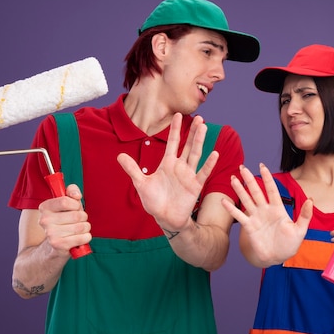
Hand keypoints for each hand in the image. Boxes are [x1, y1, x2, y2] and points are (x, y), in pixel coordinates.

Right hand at [37, 184, 91, 255]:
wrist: (55, 245)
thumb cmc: (65, 221)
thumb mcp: (68, 203)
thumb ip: (72, 191)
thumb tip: (76, 195)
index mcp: (45, 207)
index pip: (65, 201)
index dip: (76, 204)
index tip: (75, 208)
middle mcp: (44, 220)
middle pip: (76, 215)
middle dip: (83, 217)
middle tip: (78, 221)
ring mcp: (50, 233)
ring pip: (81, 227)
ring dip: (85, 228)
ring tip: (79, 230)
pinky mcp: (58, 245)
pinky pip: (82, 238)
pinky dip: (86, 237)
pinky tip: (80, 238)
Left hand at [117, 113, 218, 230]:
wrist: (165, 218)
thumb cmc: (154, 201)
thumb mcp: (141, 184)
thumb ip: (132, 169)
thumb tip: (119, 155)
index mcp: (167, 163)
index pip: (172, 142)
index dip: (175, 129)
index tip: (178, 115)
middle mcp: (180, 166)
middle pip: (187, 145)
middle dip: (193, 132)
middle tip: (199, 117)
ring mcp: (188, 175)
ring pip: (195, 154)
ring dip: (200, 141)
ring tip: (204, 128)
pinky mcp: (195, 185)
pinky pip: (203, 172)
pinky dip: (209, 164)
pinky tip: (214, 153)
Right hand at [221, 163, 311, 265]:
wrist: (277, 257)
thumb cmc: (289, 244)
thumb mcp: (300, 230)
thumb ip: (305, 215)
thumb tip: (310, 200)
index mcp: (278, 209)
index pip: (271, 190)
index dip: (267, 178)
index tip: (262, 166)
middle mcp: (265, 210)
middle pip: (256, 191)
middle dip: (249, 179)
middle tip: (242, 167)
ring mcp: (256, 217)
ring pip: (246, 200)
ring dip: (239, 190)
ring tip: (232, 178)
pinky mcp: (249, 227)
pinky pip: (239, 216)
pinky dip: (231, 209)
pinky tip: (224, 201)